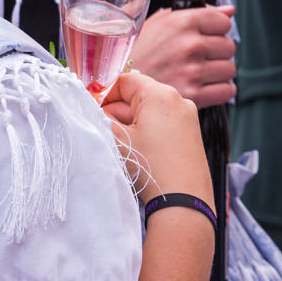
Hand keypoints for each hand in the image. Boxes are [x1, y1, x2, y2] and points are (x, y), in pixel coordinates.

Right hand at [101, 70, 205, 203]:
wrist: (184, 200)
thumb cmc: (152, 167)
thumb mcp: (118, 139)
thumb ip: (101, 116)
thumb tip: (93, 106)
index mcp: (161, 94)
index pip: (125, 80)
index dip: (104, 93)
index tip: (91, 109)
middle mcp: (179, 100)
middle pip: (137, 96)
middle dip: (117, 111)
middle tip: (103, 132)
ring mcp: (188, 118)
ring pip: (148, 112)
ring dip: (130, 124)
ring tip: (122, 147)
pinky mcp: (190, 135)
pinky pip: (162, 125)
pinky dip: (146, 133)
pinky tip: (139, 152)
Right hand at [128, 5, 236, 107]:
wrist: (111, 83)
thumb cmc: (137, 51)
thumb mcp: (160, 22)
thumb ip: (196, 12)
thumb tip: (229, 10)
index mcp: (183, 22)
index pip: (224, 21)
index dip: (217, 29)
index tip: (207, 35)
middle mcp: (190, 45)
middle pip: (228, 46)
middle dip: (217, 51)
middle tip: (201, 56)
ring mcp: (193, 71)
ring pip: (229, 69)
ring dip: (219, 71)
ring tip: (201, 72)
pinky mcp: (193, 95)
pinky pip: (227, 91)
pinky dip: (221, 90)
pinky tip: (207, 86)